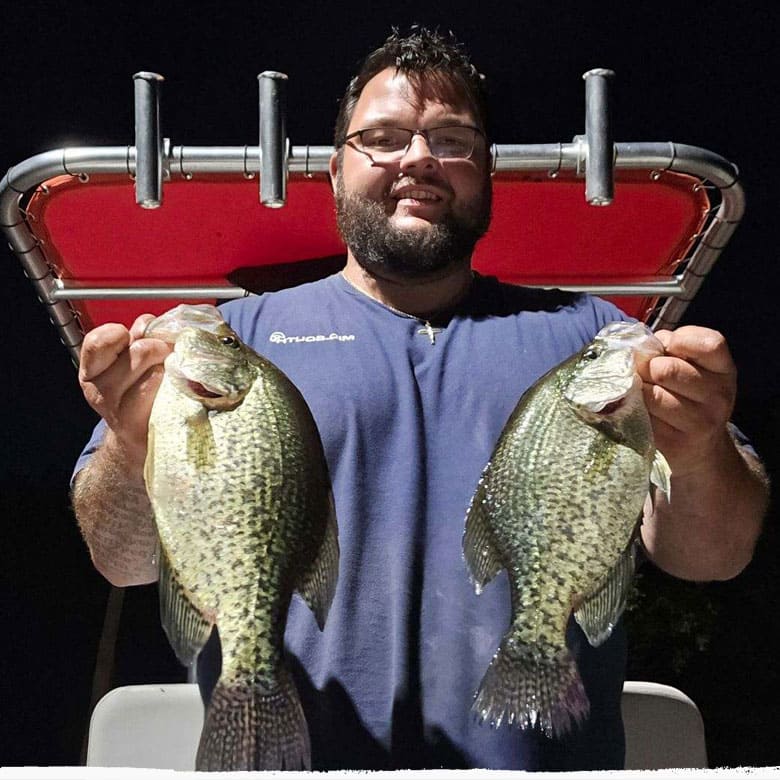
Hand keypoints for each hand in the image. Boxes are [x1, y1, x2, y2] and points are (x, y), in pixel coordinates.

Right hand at [78, 314, 171, 466]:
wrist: (139, 437)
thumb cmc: (137, 392)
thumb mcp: (128, 360)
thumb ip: (136, 337)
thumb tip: (151, 322)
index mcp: (91, 369)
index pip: (99, 340)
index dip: (123, 333)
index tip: (137, 338)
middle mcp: (99, 390)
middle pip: (140, 351)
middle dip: (161, 347)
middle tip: (167, 355)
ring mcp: (118, 410)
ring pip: (156, 371)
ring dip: (171, 367)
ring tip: (172, 373)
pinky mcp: (141, 425)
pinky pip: (165, 394)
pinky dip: (176, 386)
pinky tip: (176, 390)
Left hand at [638, 326, 736, 476]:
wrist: (700, 449)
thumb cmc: (688, 396)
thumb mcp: (693, 367)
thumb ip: (671, 349)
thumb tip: (641, 348)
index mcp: (724, 370)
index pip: (709, 344)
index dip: (679, 340)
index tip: (666, 347)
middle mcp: (719, 395)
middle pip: (667, 369)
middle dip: (646, 367)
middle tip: (644, 374)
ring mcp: (701, 422)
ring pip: (651, 394)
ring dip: (637, 391)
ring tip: (642, 393)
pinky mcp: (676, 443)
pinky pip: (642, 417)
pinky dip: (633, 411)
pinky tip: (640, 412)